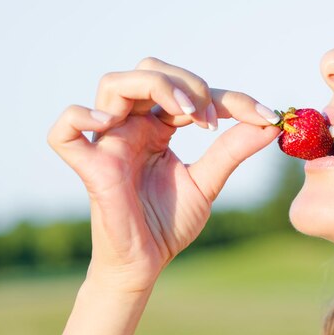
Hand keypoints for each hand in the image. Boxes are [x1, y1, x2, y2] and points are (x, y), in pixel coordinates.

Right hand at [48, 57, 279, 292]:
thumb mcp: (208, 180)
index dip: (230, 97)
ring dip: (156, 87)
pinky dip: (80, 116)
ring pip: (114, 83)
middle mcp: (132, 126)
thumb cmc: (169, 222)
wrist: (146, 264)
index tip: (265, 115)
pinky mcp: (90, 167)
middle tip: (211, 120)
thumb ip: (233, 150)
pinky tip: (113, 123)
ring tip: (187, 115)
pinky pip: (64, 131)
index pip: (189, 91)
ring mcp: (109, 142)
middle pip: (151, 70)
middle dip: (188, 83)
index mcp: (158, 127)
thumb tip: (270, 124)